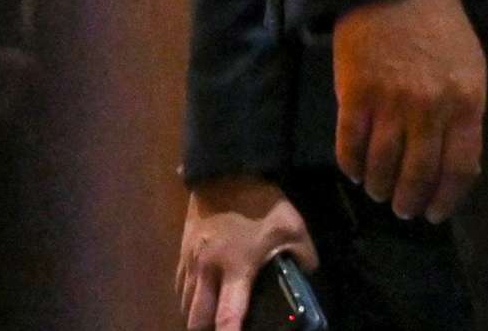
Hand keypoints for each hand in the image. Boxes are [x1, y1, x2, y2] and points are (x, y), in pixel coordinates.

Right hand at [178, 175, 315, 330]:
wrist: (224, 173)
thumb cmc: (261, 202)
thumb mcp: (292, 226)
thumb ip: (303, 255)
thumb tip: (308, 274)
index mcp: (236, 267)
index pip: (228, 315)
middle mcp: (207, 271)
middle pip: (196, 318)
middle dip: (207, 330)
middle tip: (223, 328)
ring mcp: (190, 262)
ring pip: (185, 304)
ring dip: (197, 315)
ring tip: (213, 317)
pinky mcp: (182, 253)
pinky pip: (180, 287)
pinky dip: (189, 298)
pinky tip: (203, 297)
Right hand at [331, 0, 485, 221]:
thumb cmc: (440, 29)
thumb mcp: (471, 68)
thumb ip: (466, 115)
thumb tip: (458, 163)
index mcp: (466, 102)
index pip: (461, 168)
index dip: (448, 199)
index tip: (437, 213)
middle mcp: (430, 110)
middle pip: (418, 177)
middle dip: (410, 202)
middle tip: (404, 209)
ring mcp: (390, 105)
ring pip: (382, 168)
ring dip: (379, 188)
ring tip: (379, 191)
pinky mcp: (354, 98)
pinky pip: (349, 148)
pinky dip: (351, 167)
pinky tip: (355, 170)